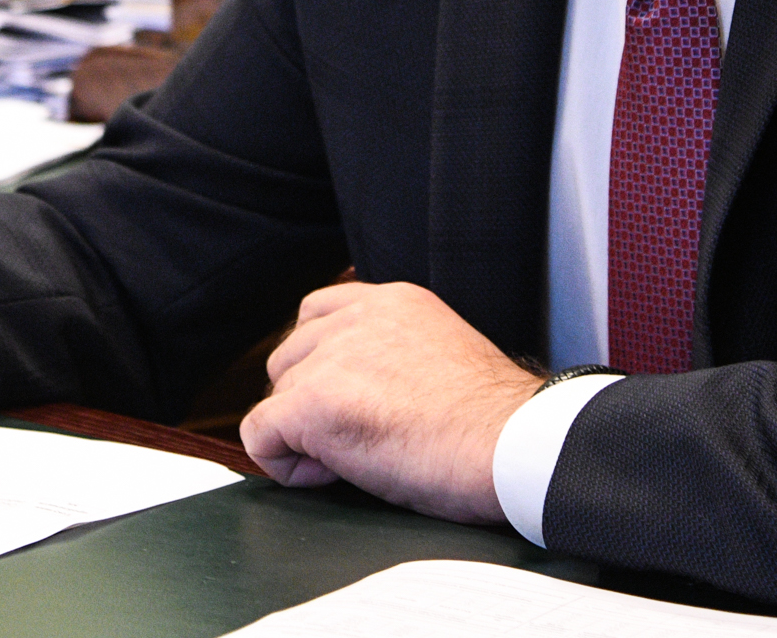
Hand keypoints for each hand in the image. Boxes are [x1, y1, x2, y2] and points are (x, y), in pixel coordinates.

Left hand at [236, 280, 537, 523]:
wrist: (516, 445)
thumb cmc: (495, 424)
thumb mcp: (441, 356)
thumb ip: (394, 353)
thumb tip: (362, 389)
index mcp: (392, 301)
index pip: (317, 315)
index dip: (325, 367)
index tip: (358, 405)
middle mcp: (356, 317)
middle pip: (289, 357)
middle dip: (310, 401)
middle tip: (362, 439)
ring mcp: (332, 358)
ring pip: (275, 396)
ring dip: (302, 432)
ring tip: (356, 457)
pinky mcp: (315, 402)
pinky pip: (260, 434)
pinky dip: (284, 464)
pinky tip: (330, 476)